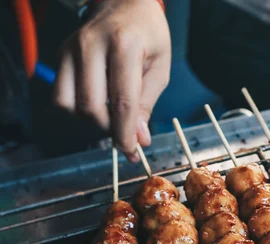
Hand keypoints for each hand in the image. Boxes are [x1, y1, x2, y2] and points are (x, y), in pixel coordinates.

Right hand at [53, 0, 170, 161]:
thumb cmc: (148, 35)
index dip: (126, 133)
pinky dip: (78, 109)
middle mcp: (91, 45)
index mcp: (124, 45)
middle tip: (127, 135)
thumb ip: (147, 104)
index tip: (131, 152)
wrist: (124, 3)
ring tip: (113, 115)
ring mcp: (70, 49)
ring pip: (71, 105)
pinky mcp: (60, 55)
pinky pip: (61, 96)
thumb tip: (139, 139)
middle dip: (111, 130)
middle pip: (92, 107)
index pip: (121, 101)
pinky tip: (97, 104)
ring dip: (93, 121)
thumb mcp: (160, 67)